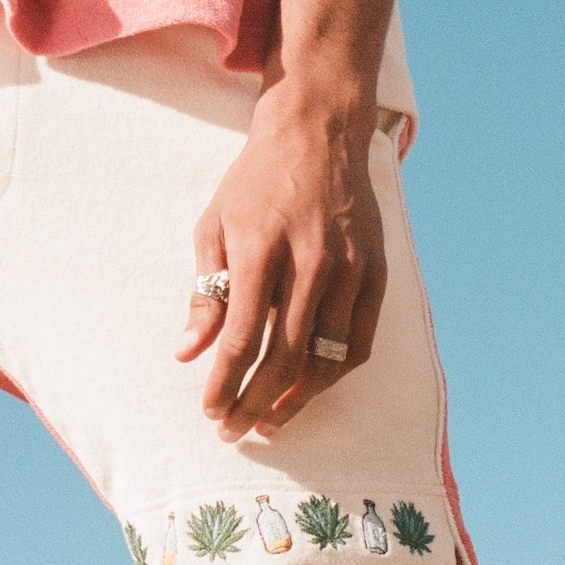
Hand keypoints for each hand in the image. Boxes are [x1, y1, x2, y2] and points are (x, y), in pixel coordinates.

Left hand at [176, 74, 387, 441]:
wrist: (317, 134)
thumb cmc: (255, 181)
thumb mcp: (214, 224)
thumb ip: (205, 291)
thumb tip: (188, 351)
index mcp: (262, 249)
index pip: (242, 337)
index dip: (225, 383)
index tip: (210, 410)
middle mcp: (311, 263)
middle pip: (286, 357)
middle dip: (255, 402)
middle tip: (233, 429)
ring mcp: (350, 269)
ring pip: (328, 358)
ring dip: (297, 399)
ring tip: (269, 421)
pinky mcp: (377, 272)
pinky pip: (359, 342)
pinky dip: (334, 374)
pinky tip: (310, 388)